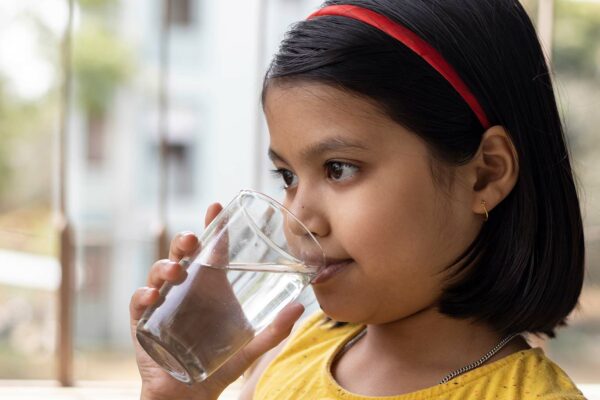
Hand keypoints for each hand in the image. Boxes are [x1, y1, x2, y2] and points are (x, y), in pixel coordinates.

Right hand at [130, 203, 304, 399]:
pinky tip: (151, 298)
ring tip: (176, 270)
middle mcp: (187, 288)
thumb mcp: (251, 345)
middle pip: (182, 254)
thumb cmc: (220, 363)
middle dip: (184, 240)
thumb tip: (301, 306)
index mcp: (211, 286)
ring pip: (159, 272)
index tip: (216, 206)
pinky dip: (143, 296)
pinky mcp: (144, 321)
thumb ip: (275, 329)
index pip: (212, 249)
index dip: (213, 226)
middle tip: (193, 239)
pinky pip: (139, 302)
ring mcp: (164, 302)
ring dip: (164, 265)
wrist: (191, 393)